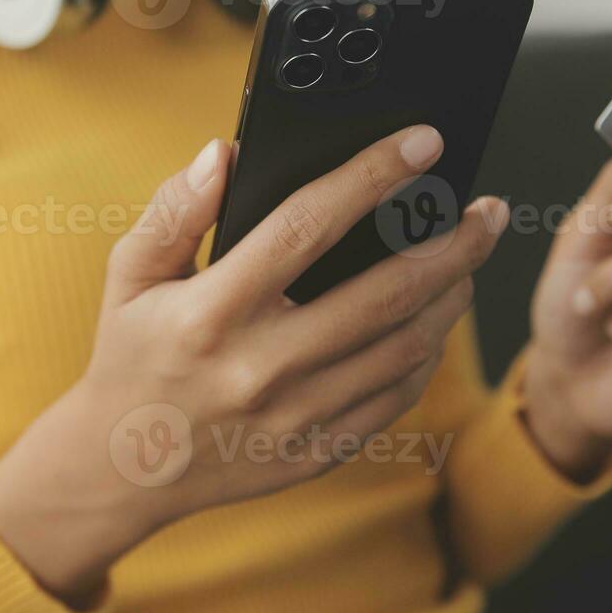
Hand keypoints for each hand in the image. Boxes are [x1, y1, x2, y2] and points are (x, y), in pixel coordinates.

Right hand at [0, 127, 507, 601]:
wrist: (125, 469)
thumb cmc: (133, 356)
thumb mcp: (130, 274)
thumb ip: (175, 210)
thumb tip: (222, 153)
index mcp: (212, 311)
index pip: (306, 225)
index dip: (372, 176)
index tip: (422, 143)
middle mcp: (260, 366)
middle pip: (384, 293)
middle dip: (451, 243)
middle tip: (487, 211)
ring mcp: (294, 417)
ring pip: (404, 347)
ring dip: (450, 296)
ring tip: (468, 259)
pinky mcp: (316, 452)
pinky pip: (394, 398)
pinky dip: (426, 354)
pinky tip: (435, 321)